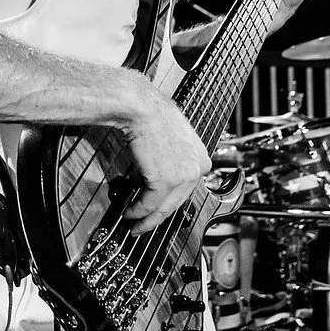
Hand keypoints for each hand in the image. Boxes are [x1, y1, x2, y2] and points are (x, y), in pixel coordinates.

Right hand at [118, 88, 211, 234]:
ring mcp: (184, 176)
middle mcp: (197, 168)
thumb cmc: (149, 112)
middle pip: (177, 202)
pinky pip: (150, 204)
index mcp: (201, 157)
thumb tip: (152, 172)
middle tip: (143, 224)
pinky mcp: (166, 181)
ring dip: (146, 220)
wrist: (140, 106)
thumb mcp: (169, 135)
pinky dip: (137, 212)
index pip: (186, 187)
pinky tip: (129, 212)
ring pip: (164, 208)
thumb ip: (169, 155)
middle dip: (157, 217)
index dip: (168, 200)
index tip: (156, 208)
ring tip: (133, 224)